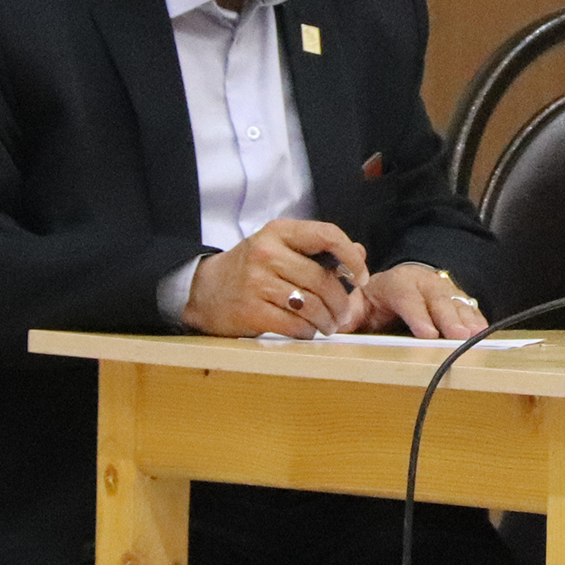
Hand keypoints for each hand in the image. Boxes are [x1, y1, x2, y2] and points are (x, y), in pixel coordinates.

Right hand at [181, 218, 366, 337]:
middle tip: (343, 314)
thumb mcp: (280, 248)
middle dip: (341, 302)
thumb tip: (359, 254)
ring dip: (327, 321)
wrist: (204, 290)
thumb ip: (319, 250)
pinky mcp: (251, 310)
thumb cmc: (251, 268)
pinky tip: (307, 331)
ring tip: (328, 325)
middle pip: (323, 280)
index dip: (351, 258)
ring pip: (312, 305)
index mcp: (279, 231)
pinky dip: (308, 332)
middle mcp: (267, 252)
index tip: (361, 277)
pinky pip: (294, 325)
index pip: (327, 235)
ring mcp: (257, 282)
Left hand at [338, 262, 487, 339]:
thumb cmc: (378, 298)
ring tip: (475, 336)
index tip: (426, 334)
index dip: (418, 315)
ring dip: (466, 320)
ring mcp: (444, 291)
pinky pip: (469, 308)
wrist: (403, 283)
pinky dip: (477, 319)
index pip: (407, 297)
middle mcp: (424, 283)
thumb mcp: (360, 301)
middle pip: (437, 300)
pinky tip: (483, 332)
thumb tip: (339, 321)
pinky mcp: (458, 301)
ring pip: (456, 303)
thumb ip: (350, 311)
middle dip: (448, 318)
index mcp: (397, 283)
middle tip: (457, 337)